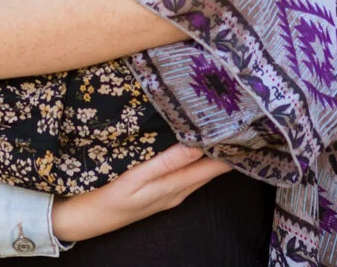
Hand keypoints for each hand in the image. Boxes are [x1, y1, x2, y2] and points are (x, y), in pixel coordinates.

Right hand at [50, 144, 233, 242]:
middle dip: (226, 147)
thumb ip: (167, 162)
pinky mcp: (164, 190)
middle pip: (212, 168)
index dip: (232, 149)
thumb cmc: (111, 196)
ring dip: (213, 152)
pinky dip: (198, 157)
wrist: (90, 218)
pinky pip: (189, 171)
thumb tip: (197, 145)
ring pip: (201, 170)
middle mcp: (180, 190)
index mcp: (177, 186)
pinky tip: (198, 145)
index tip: (246, 127)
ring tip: (225, 127)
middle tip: (240, 119)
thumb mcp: (137, 177)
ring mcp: (173, 192)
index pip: (215, 167)